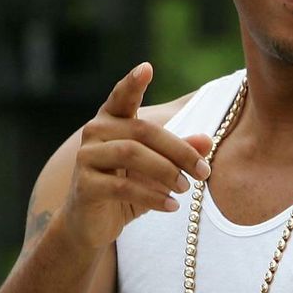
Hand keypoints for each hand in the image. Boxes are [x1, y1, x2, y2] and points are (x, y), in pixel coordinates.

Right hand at [62, 62, 213, 250]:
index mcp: (111, 120)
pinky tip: (172, 206)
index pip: (122, 96)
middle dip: (179, 150)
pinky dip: (152, 197)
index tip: (147, 68)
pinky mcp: (85, 185)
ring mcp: (86, 158)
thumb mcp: (157, 167)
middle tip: (203, 171)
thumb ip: (178, 151)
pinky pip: (123, 187)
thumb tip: (207, 141)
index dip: (132, 82)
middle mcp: (95, 132)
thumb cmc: (127, 187)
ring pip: (131, 155)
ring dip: (166, 172)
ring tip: (186, 188)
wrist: (92, 224)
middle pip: (142, 130)